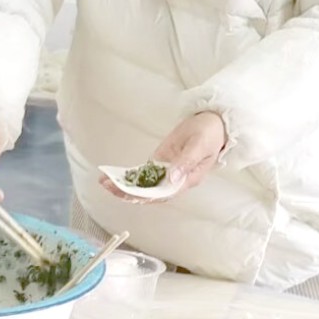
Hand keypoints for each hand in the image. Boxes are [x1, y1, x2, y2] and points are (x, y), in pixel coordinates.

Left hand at [101, 111, 226, 202]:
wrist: (213, 123)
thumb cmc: (210, 133)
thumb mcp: (200, 144)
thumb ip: (187, 162)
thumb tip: (173, 179)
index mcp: (188, 179)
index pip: (165, 193)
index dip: (146, 195)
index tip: (129, 194)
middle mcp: (176, 180)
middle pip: (151, 193)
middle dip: (129, 192)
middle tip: (109, 187)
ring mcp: (167, 173)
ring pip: (144, 186)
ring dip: (125, 186)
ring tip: (105, 182)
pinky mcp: (160, 164)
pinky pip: (143, 174)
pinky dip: (128, 176)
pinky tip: (114, 176)